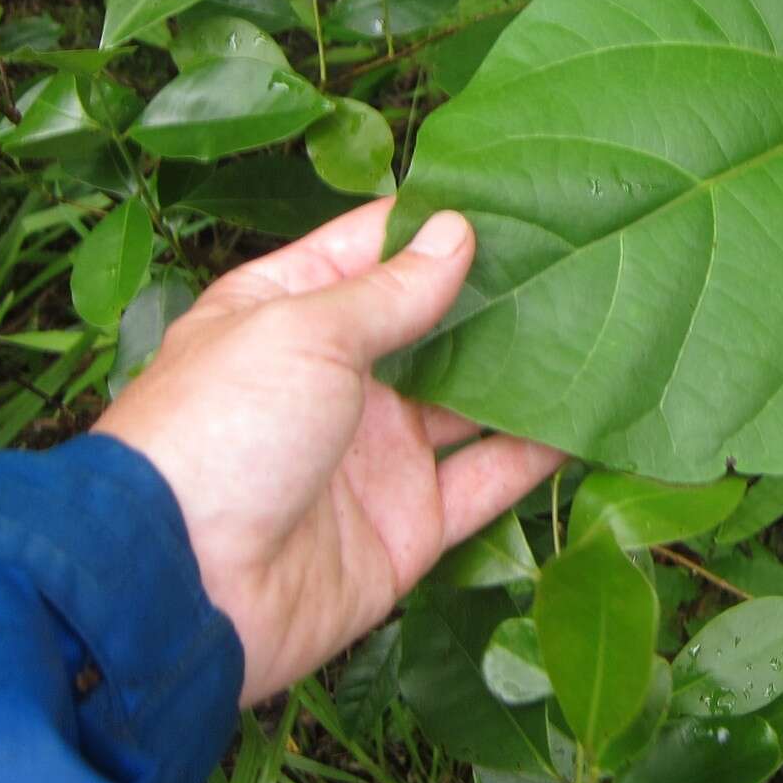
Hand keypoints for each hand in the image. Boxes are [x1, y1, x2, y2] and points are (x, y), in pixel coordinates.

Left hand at [94, 199, 564, 703]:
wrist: (182, 592)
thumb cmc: (220, 431)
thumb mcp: (301, 331)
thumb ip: (391, 290)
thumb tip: (459, 232)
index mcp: (286, 314)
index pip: (370, 249)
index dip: (435, 220)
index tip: (514, 190)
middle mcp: (335, 378)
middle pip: (431, 323)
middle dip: (496, 290)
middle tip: (577, 248)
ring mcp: (376, 453)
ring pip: (471, 398)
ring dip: (527, 366)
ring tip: (601, 316)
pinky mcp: (409, 524)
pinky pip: (487, 478)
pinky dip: (539, 451)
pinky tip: (592, 412)